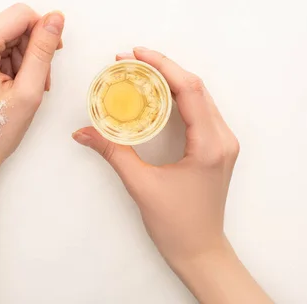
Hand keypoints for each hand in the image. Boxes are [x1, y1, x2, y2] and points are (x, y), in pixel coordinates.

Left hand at [0, 5, 64, 303]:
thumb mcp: (28, 91)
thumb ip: (42, 50)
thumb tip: (55, 18)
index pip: (20, 14)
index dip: (43, 30)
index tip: (53, 55)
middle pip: (11, 25)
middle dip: (31, 49)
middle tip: (39, 82)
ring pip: (4, 36)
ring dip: (20, 59)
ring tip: (25, 89)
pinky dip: (7, 62)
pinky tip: (11, 86)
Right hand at [74, 47, 237, 264]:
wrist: (201, 251)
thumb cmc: (177, 225)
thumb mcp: (141, 186)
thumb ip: (113, 153)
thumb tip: (83, 132)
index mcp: (210, 145)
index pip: (189, 90)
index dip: (162, 66)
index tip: (135, 54)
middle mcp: (222, 138)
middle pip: (196, 87)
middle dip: (163, 68)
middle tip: (130, 59)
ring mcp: (223, 142)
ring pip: (199, 96)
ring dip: (171, 79)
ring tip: (140, 70)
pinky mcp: (217, 147)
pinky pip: (199, 110)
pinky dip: (177, 96)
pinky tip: (156, 94)